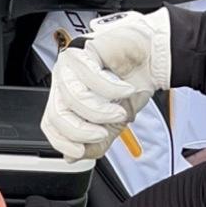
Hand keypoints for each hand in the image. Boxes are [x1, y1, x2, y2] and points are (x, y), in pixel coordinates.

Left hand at [41, 8, 170, 159]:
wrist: (156, 61)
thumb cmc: (133, 86)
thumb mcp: (113, 126)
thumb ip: (94, 145)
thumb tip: (71, 157)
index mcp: (64, 100)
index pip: (50, 125)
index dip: (63, 141)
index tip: (81, 151)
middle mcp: (63, 83)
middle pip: (56, 114)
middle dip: (81, 131)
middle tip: (102, 134)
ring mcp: (71, 66)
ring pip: (72, 98)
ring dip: (99, 112)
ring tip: (120, 113)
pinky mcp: (84, 49)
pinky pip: (89, 75)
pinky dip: (111, 89)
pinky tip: (125, 89)